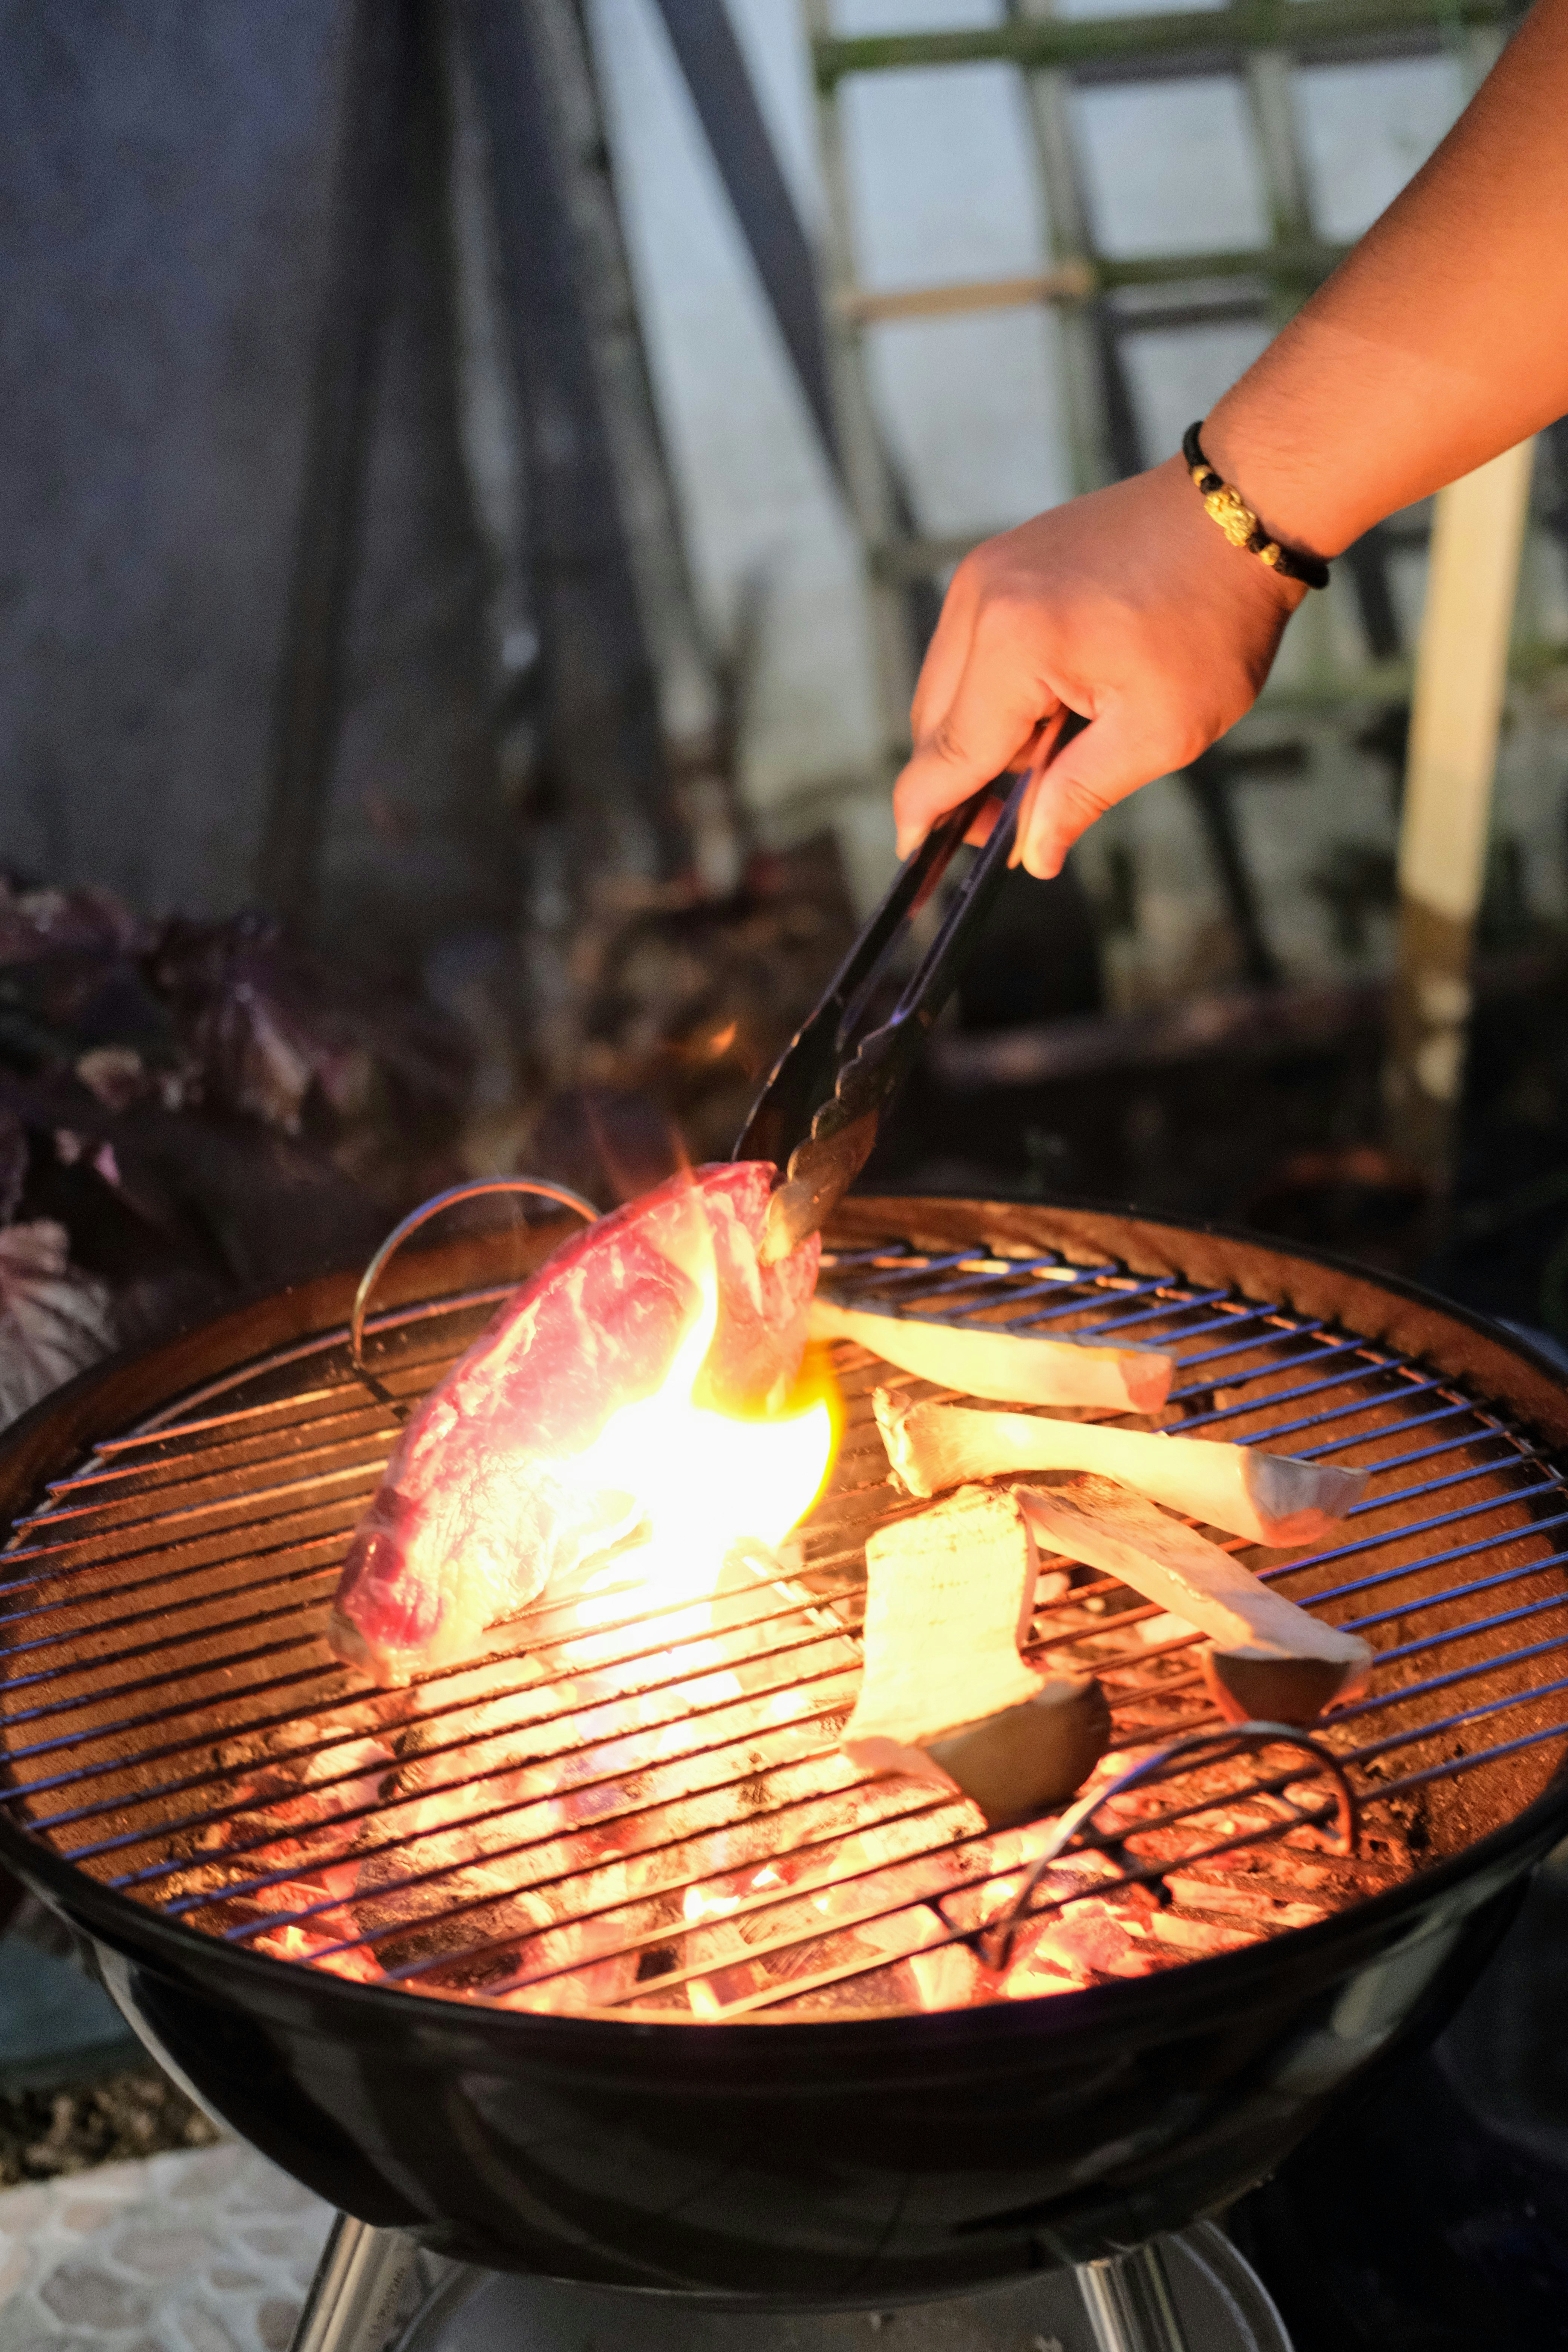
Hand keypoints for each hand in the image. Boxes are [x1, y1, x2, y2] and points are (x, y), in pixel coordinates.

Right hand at [891, 454, 1304, 878]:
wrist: (1238, 509)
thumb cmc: (1213, 619)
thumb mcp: (1161, 730)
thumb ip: (1081, 796)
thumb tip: (1033, 857)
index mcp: (1014, 644)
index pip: (947, 756)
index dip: (925, 818)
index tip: (912, 865)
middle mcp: (980, 601)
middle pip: (933, 725)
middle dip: (962, 782)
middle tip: (1013, 824)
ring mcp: (983, 573)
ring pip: (945, 689)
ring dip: (980, 736)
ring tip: (1050, 755)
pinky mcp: (996, 562)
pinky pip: (967, 649)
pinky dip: (992, 693)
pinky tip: (1047, 708)